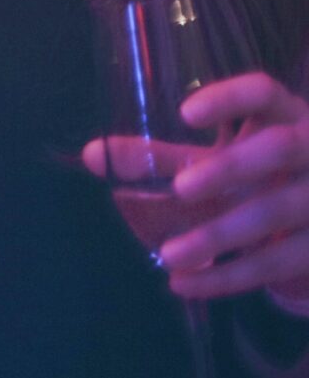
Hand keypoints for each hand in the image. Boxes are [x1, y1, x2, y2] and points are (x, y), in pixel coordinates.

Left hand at [84, 73, 308, 303]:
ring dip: (219, 234)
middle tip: (181, 188)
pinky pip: (278, 262)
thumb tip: (92, 156)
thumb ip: (161, 157)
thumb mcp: (219, 160)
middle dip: (230, 167)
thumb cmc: (257, 174)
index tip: (185, 113)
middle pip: (279, 149)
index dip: (229, 99)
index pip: (264, 93)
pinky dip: (230, 276)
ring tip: (168, 254)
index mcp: (285, 116)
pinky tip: (187, 284)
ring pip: (275, 212)